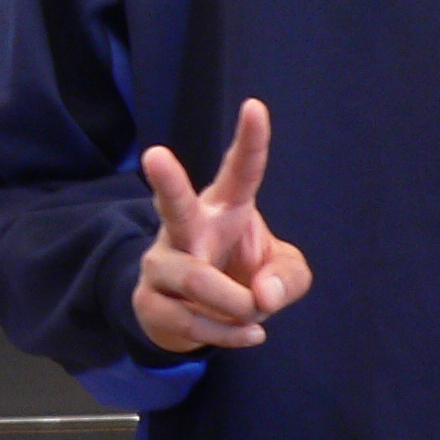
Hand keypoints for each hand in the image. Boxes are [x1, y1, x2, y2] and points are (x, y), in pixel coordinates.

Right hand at [132, 98, 311, 353]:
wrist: (190, 317)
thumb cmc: (241, 275)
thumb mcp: (282, 272)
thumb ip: (289, 277)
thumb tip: (262, 295)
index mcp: (223, 206)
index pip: (239, 170)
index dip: (250, 140)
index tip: (256, 106)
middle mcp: (185, 227)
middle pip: (174, 203)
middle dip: (166, 181)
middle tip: (155, 155)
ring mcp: (162, 263)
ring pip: (195, 279)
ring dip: (233, 302)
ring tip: (253, 312)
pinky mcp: (150, 300)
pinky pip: (192, 320)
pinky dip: (228, 333)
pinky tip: (248, 334)